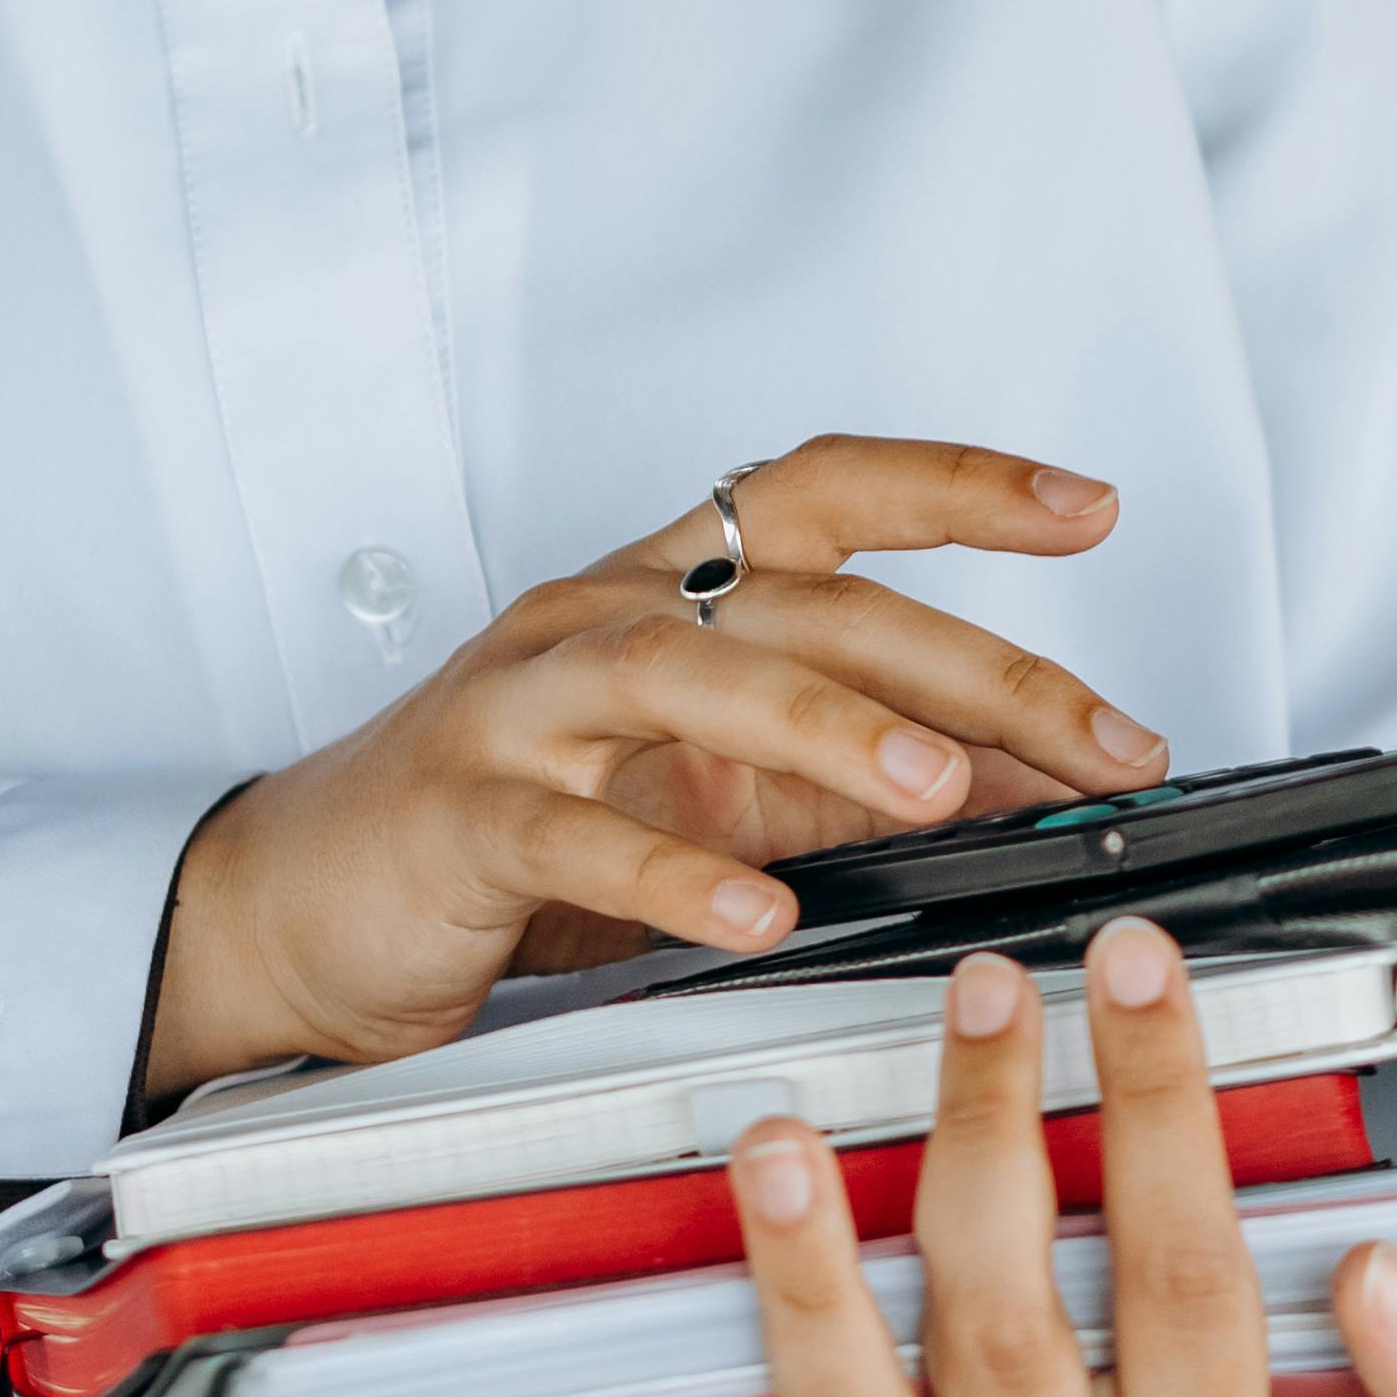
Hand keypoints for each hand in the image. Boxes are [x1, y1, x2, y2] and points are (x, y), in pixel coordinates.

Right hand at [139, 438, 1163, 1101]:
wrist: (299, 904)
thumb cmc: (512, 830)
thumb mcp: (715, 792)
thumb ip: (859, 775)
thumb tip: (1039, 778)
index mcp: (669, 591)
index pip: (829, 489)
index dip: (959, 483)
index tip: (1087, 507)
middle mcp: (601, 616)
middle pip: (804, 600)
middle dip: (970, 665)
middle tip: (1097, 738)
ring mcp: (522, 704)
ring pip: (684, 673)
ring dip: (825, 725)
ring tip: (933, 784)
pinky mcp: (463, 810)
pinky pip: (577, 834)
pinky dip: (677, 874)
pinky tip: (760, 912)